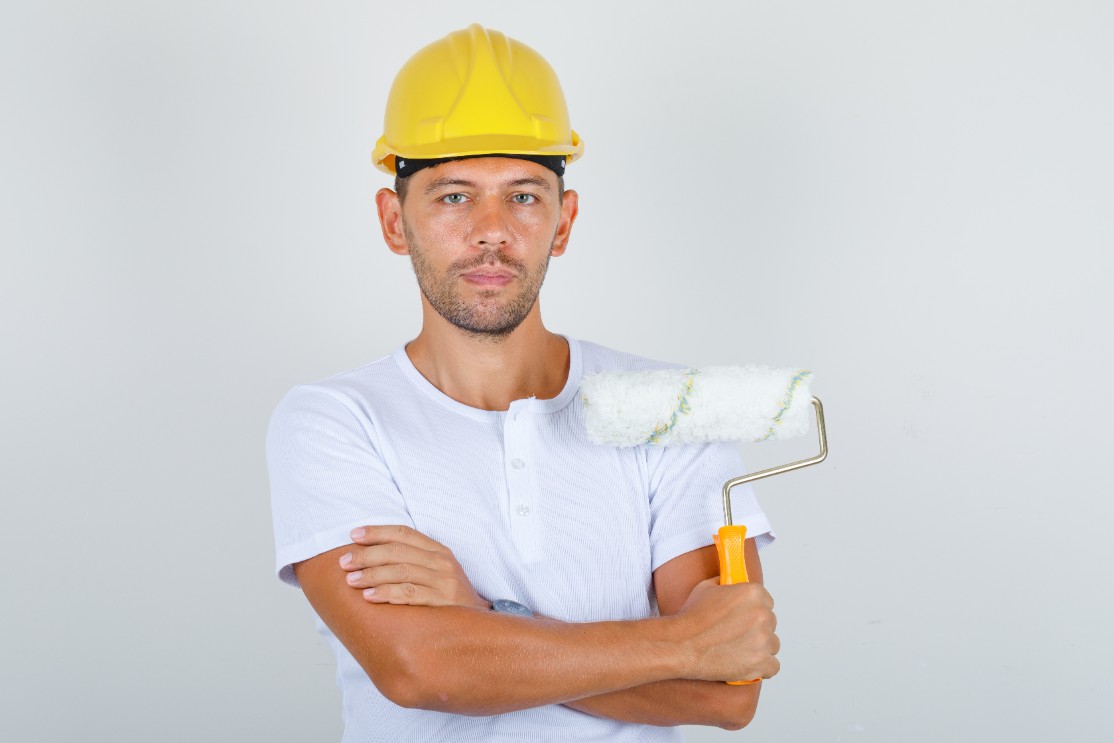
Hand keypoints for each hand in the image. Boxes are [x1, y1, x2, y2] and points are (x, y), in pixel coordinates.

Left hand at [338, 525, 489, 608]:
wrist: (480, 623)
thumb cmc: (448, 598)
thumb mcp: (435, 572)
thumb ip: (411, 561)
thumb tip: (369, 555)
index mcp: (438, 550)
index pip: (404, 533)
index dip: (377, 532)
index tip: (353, 535)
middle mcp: (442, 562)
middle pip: (398, 551)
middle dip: (367, 555)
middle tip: (345, 562)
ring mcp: (444, 581)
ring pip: (401, 571)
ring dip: (372, 574)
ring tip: (351, 580)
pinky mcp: (444, 602)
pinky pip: (409, 594)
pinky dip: (386, 593)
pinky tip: (369, 596)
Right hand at [672, 577, 779, 682]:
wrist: (681, 644)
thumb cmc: (691, 618)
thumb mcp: (706, 587)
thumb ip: (725, 584)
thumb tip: (731, 584)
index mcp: (753, 593)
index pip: (767, 601)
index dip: (754, 609)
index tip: (745, 616)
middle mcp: (763, 615)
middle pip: (770, 623)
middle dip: (757, 628)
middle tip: (737, 634)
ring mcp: (763, 640)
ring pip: (773, 644)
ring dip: (760, 647)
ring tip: (739, 650)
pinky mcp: (760, 663)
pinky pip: (773, 666)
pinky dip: (762, 667)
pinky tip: (747, 663)